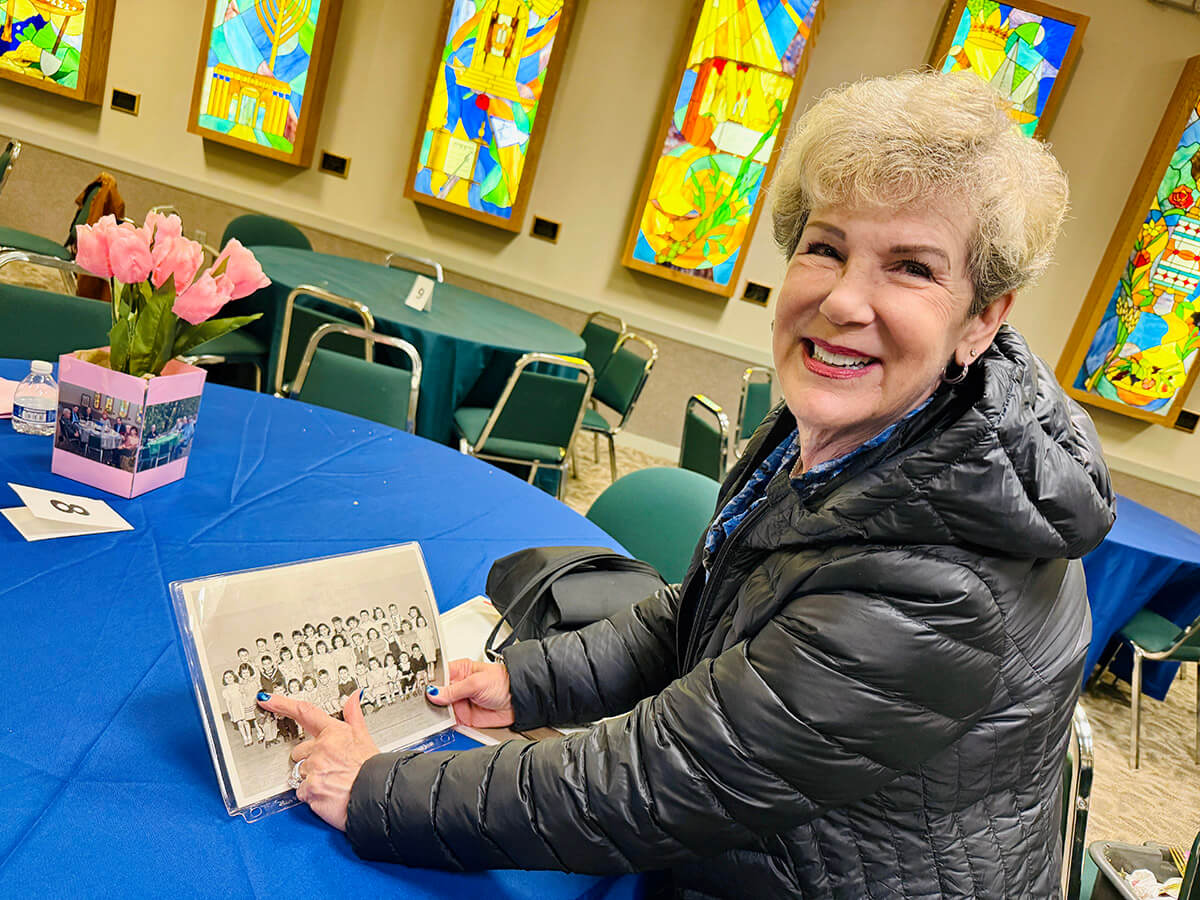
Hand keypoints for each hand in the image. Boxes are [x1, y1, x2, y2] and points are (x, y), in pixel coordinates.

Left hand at [257, 690, 378, 831]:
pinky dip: (311, 795)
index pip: (304, 712)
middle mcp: (321, 749)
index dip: (282, 703)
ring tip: (332, 781)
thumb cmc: (371, 768)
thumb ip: (354, 716)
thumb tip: (353, 697)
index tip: (267, 699)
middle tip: (329, 767)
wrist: (378, 795)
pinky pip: (301, 791)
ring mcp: (314, 769)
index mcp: (334, 732)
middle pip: (298, 751)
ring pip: (300, 773)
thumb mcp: (365, 737)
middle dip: (309, 759)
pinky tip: (327, 793)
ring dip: (311, 778)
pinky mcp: (310, 790)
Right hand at [425, 658, 513, 727]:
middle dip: (430, 699)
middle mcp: (458, 687)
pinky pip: (449, 722)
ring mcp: (460, 702)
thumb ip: (454, 690)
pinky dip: (442, 724)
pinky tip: (438, 722)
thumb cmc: (504, 682)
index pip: (437, 676)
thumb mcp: (477, 682)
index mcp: (460, 671)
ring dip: (435, 712)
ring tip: (429, 713)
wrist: (520, 700)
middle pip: (436, 694)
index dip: (428, 683)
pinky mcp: (464, 717)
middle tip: (422, 703)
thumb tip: (434, 693)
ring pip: (440, 709)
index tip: (419, 689)